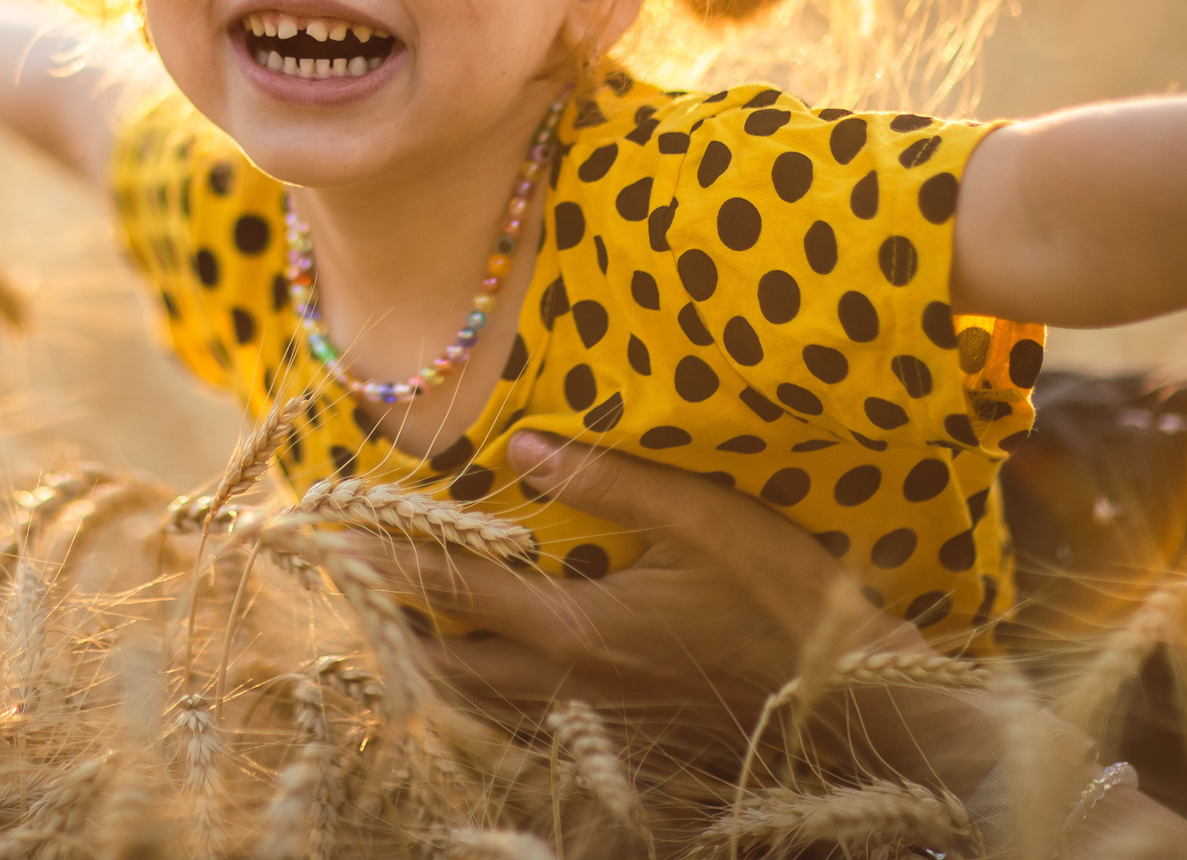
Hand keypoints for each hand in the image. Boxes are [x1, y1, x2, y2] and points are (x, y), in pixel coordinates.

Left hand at [349, 432, 993, 778]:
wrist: (860, 708)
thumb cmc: (790, 604)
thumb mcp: (708, 520)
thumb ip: (609, 478)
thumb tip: (516, 444)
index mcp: (579, 630)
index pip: (453, 587)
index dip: (383, 557)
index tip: (326, 532)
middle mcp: (568, 689)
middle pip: (439, 668)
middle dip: (384, 625)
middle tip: (343, 582)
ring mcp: (591, 725)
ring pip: (474, 706)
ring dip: (427, 663)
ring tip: (392, 620)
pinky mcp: (617, 741)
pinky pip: (519, 723)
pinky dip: (480, 695)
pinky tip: (482, 663)